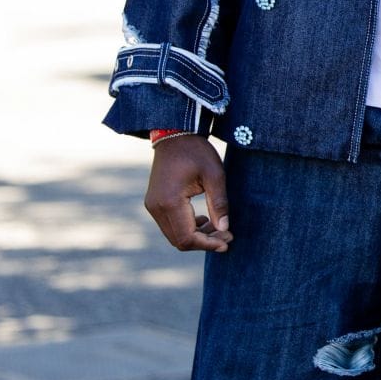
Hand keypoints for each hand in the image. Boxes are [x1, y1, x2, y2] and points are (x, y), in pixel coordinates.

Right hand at [144, 135, 231, 252]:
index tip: (227, 242)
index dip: (207, 244)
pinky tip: (205, 220)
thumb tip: (225, 229)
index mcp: (170, 202)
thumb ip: (219, 203)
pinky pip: (170, 225)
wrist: (174, 135)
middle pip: (179, 240)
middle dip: (204, 242)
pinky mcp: (154, 203)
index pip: (187, 237)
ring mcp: (152, 206)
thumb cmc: (197, 152)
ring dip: (196, 236)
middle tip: (228, 237)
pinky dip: (187, 228)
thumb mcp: (215, 175)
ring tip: (220, 228)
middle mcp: (156, 207)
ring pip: (174, 234)